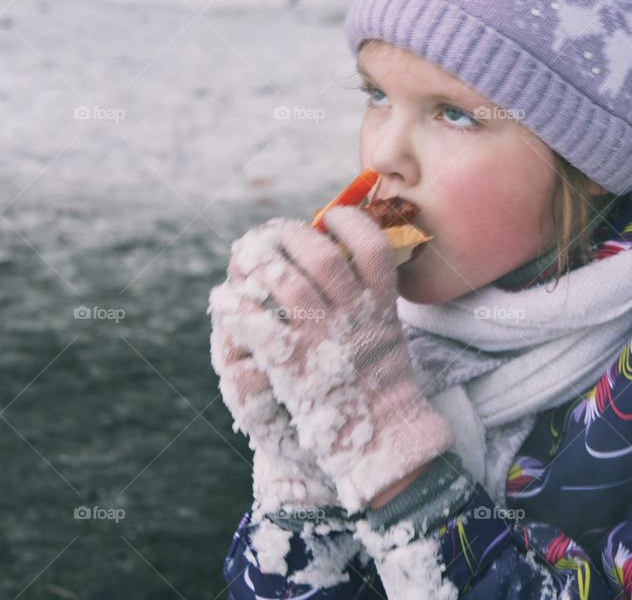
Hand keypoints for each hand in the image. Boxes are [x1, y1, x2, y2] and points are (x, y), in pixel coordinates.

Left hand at [229, 208, 452, 512]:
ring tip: (246, 256)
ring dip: (259, 263)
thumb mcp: (387, 329)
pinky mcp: (296, 367)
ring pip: (286, 282)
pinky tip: (224, 300)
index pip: (371, 245)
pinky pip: (258, 326)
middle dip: (291, 236)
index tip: (330, 216)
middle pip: (319, 255)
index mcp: (382, 303)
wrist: (384, 435)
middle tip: (276, 234)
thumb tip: (342, 253)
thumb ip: (368, 294)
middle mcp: (354, 315)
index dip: (349, 222)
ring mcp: (325, 339)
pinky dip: (235, 307)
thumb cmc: (381, 379)